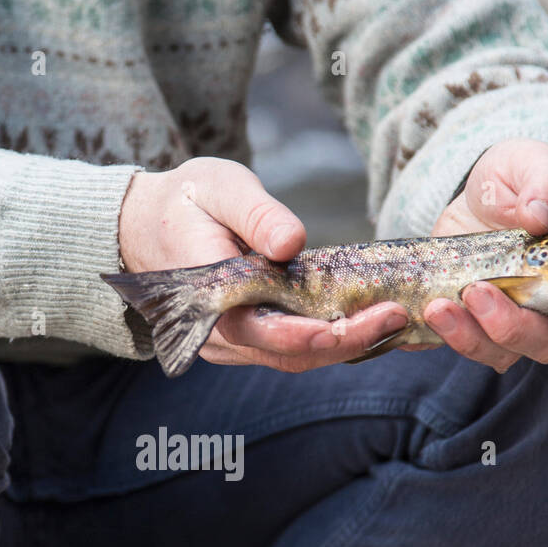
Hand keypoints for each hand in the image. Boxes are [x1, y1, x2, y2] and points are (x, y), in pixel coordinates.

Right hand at [118, 157, 407, 371]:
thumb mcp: (220, 188)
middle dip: (346, 341)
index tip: (353, 322)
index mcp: (208, 298)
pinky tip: (372, 321)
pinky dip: (336, 339)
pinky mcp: (252, 339)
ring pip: (297, 358)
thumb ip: (256, 214)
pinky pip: (297, 348)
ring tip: (395, 319)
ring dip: (348, 344)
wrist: (151, 227)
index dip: (306, 333)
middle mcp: (220, 335)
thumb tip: (292, 242)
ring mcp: (235, 343)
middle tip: (397, 316)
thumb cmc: (187, 201)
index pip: (259, 329)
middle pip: (289, 353)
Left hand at [425, 138, 547, 372]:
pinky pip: (454, 346)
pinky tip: (416, 321)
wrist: (473, 192)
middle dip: (512, 327)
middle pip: (546, 341)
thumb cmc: (518, 178)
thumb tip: (536, 215)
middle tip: (476, 292)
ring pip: (500, 352)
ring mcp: (509, 318)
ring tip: (437, 306)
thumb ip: (543, 183)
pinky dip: (434, 341)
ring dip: (467, 338)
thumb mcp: (532, 163)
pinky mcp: (469, 322)